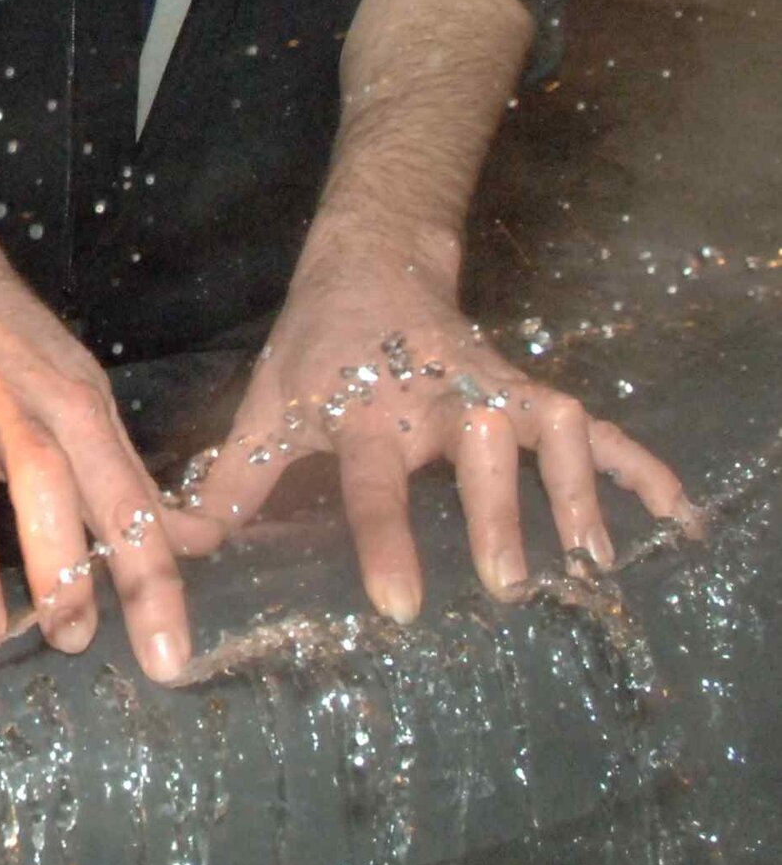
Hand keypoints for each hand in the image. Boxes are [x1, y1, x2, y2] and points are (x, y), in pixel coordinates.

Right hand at [0, 248, 194, 681]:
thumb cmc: (21, 345)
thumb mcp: (87, 392)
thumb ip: (130, 476)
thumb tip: (200, 543)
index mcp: (73, 401)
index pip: (123, 498)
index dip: (149, 581)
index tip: (168, 661)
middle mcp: (9, 402)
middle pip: (42, 481)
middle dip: (60, 567)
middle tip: (71, 639)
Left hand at [179, 232, 696, 616]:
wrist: (370, 262)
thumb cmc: (317, 349)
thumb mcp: (269, 406)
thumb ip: (235, 480)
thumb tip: (189, 545)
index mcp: (366, 407)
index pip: (371, 480)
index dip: (385, 540)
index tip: (399, 603)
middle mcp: (438, 396)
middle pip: (475, 448)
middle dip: (494, 511)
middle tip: (507, 584)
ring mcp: (494, 389)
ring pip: (544, 428)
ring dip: (573, 488)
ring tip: (592, 562)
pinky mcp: (534, 391)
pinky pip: (597, 429)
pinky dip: (637, 467)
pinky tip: (674, 515)